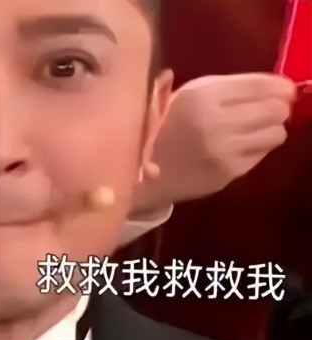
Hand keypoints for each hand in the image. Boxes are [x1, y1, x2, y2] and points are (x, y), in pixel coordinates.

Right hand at [131, 73, 296, 215]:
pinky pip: (262, 154)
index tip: (283, 90)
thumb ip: (222, 87)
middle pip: (275, 108)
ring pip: (276, 133)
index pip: (262, 84)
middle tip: (270, 111)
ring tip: (255, 131)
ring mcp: (224, 149)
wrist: (137, 173)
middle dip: (277, 108)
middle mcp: (216, 120)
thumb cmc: (160, 129)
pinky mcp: (229, 172)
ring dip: (270, 130)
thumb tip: (275, 85)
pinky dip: (257, 149)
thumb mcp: (181, 96)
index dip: (280, 86)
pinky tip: (240, 148)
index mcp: (202, 94)